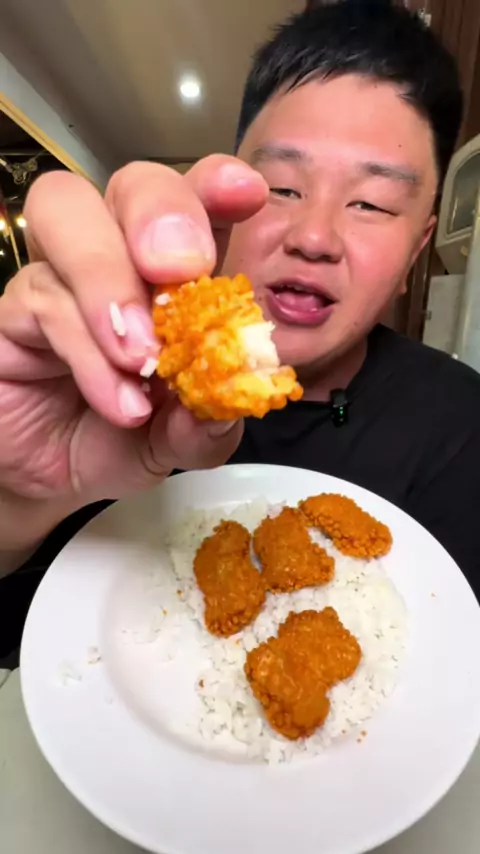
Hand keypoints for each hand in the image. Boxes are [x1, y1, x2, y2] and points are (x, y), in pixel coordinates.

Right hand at [0, 157, 267, 545]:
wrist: (59, 480)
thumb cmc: (124, 439)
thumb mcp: (182, 440)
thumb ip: (209, 422)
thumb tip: (230, 395)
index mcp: (175, 274)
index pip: (197, 201)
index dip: (216, 185)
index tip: (245, 194)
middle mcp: (118, 258)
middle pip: (131, 183)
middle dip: (160, 212)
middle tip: (181, 269)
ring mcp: (59, 276)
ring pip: (67, 215)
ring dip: (109, 281)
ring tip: (140, 358)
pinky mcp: (14, 313)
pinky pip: (43, 299)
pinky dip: (87, 351)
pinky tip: (117, 401)